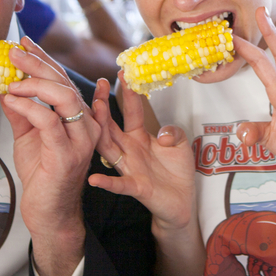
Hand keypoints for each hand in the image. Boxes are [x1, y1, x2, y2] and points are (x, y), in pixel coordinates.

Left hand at [0, 37, 100, 275]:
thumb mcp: (28, 136)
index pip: (62, 80)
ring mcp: (79, 140)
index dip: (44, 59)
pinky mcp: (67, 155)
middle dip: (38, 63)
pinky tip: (12, 100)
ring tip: (11, 80)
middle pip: (64, 83)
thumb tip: (4, 87)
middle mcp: (84, 125)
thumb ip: (21, 112)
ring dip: (35, 83)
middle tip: (14, 52)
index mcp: (78, 117)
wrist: (50, 213)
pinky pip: (49, 121)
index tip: (24, 43)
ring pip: (63, 97)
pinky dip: (29, 106)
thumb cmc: (43, 175)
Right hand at [88, 73, 195, 232]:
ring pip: (108, 147)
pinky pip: (119, 185)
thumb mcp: (180, 142)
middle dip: (105, 104)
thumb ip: (173, 131)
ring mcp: (130, 167)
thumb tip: (163, 135)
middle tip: (101, 84)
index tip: (124, 73)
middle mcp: (129, 149)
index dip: (128, 92)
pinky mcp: (136, 187)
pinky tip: (94, 180)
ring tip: (94, 111)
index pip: (131, 111)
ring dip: (100, 130)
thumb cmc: (176, 171)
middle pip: (110, 124)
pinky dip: (106, 183)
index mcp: (138, 136)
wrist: (182, 202)